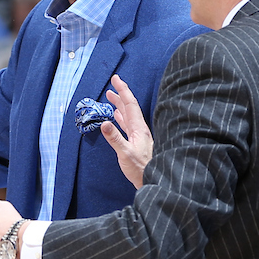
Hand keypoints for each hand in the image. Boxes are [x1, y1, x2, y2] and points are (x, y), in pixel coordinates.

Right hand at [101, 74, 151, 188]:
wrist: (153, 179)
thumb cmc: (140, 168)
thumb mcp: (125, 153)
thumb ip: (115, 138)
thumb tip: (104, 123)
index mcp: (138, 128)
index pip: (130, 104)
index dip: (123, 90)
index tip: (116, 79)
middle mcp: (139, 129)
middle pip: (129, 106)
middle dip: (121, 93)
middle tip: (113, 83)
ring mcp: (138, 135)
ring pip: (127, 114)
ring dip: (119, 104)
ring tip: (111, 96)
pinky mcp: (135, 141)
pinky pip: (126, 124)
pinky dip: (120, 117)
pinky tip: (116, 116)